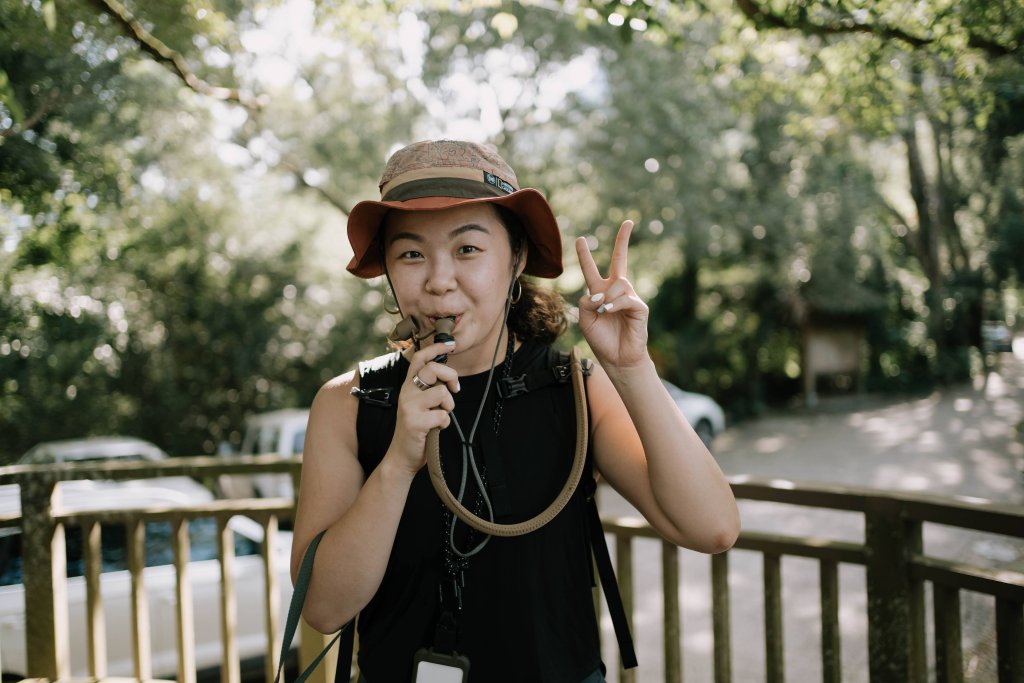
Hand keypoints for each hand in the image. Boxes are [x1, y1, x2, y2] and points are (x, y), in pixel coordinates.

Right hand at [386, 341, 459, 473]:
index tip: (451, 344)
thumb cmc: (416, 429)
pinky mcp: (415, 422)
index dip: (435, 348)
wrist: (402, 457)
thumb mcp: (420, 404)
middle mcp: (406, 392)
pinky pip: (443, 415)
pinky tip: (436, 428)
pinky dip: (445, 423)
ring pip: (442, 392)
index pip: (420, 358)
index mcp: (408, 386)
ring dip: (448, 406)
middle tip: (455, 389)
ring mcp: (409, 406)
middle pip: (433, 369)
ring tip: (442, 415)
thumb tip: (449, 377)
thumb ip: (430, 389)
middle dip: (451, 377)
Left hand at [574, 220, 649, 368]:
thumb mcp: (585, 318)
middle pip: (620, 259)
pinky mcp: (640, 307)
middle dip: (623, 240)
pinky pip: (625, 298)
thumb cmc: (602, 339)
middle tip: (628, 222)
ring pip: (617, 283)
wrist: (617, 358)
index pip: (591, 269)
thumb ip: (586, 301)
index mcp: (600, 292)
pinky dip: (614, 304)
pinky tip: (609, 312)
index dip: (585, 255)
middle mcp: (616, 290)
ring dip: (607, 297)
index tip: (580, 239)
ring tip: (604, 312)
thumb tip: (600, 292)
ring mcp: (629, 297)